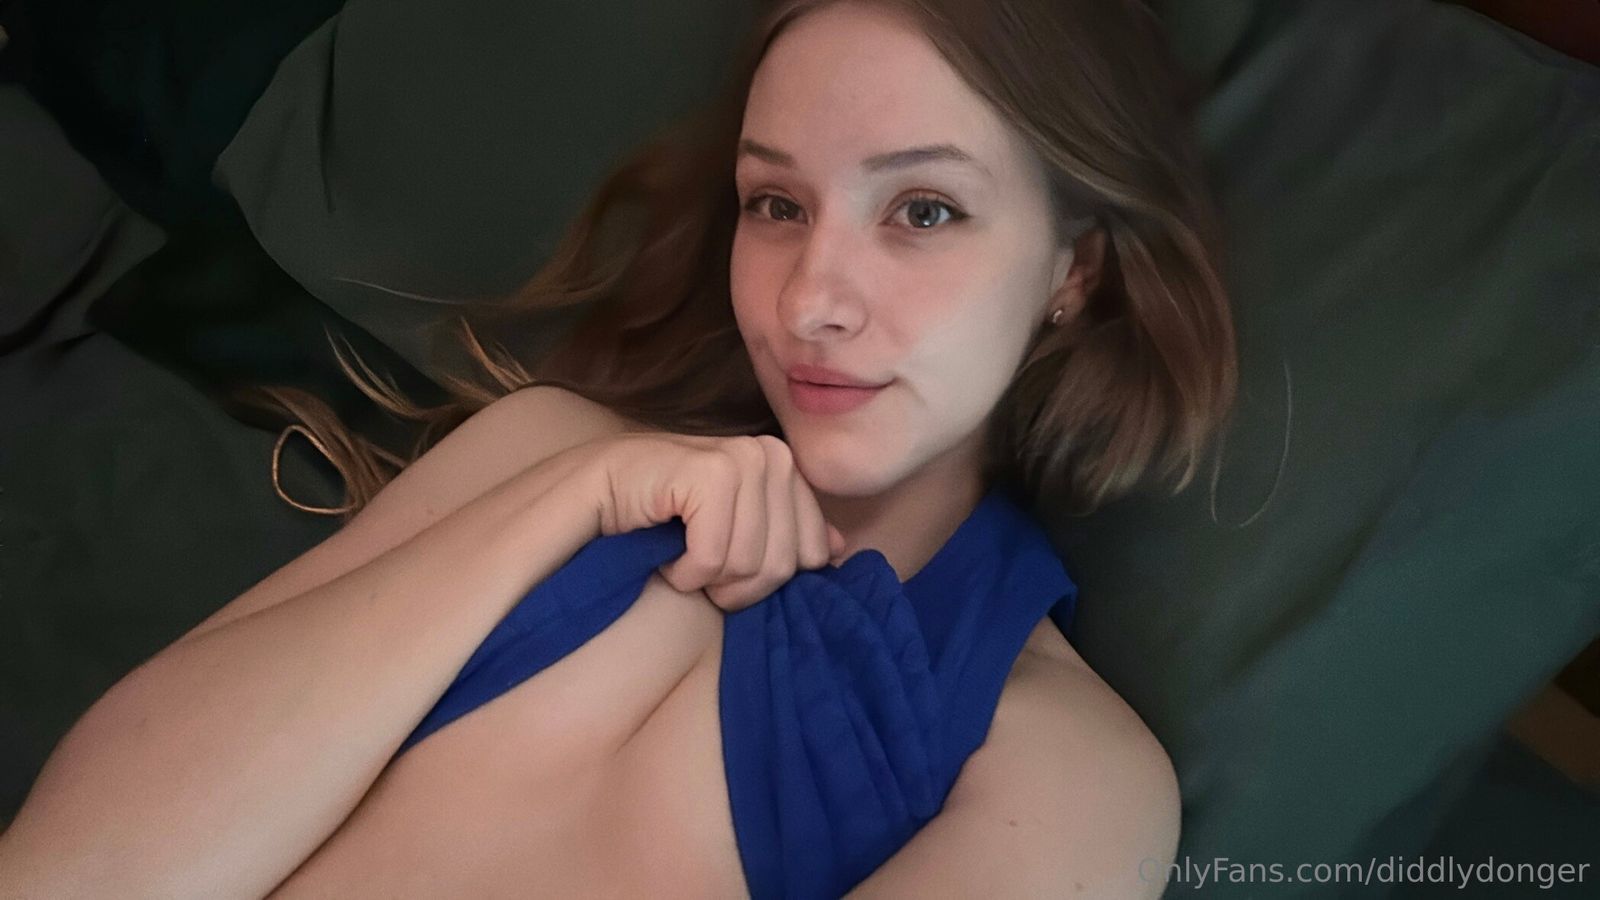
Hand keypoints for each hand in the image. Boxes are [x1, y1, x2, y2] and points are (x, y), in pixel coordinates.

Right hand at [586, 432, 846, 611]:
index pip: (811, 556)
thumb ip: (788, 532)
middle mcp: (773, 456)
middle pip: (781, 566)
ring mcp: (744, 459)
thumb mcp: (737, 526)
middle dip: (734, 586)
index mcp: (787, 467)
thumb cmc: (666, 514)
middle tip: (698, 567)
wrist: (599, 489)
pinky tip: (665, 548)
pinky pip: (714, 558)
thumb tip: (839, 549)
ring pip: (748, 565)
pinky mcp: (712, 473)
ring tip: (680, 554)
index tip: (727, 566)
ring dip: (705, 579)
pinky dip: (684, 571)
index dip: (764, 580)